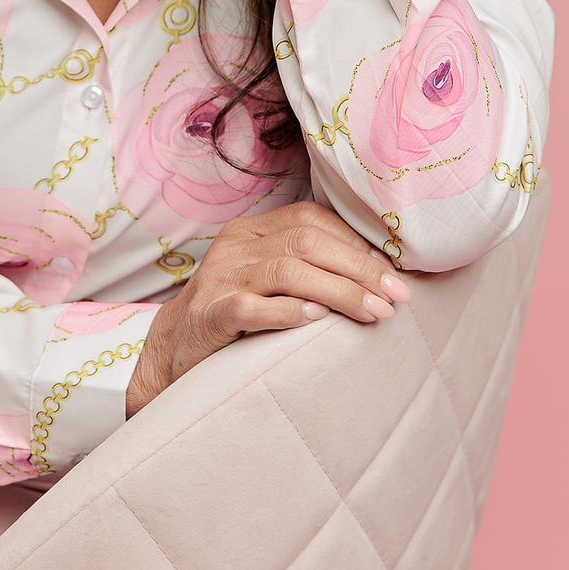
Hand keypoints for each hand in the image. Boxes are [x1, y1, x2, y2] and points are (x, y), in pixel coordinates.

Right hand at [124, 200, 411, 417]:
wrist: (172, 349)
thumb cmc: (234, 314)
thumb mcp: (267, 280)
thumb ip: (307, 268)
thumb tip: (377, 274)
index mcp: (253, 230)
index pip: (311, 219)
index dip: (356, 243)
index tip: (393, 273)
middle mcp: (236, 245)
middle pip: (305, 242)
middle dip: (358, 268)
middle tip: (397, 297)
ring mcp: (220, 277)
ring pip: (286, 271)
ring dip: (339, 291)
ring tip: (374, 313)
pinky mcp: (210, 314)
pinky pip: (251, 307)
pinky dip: (288, 312)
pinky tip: (317, 320)